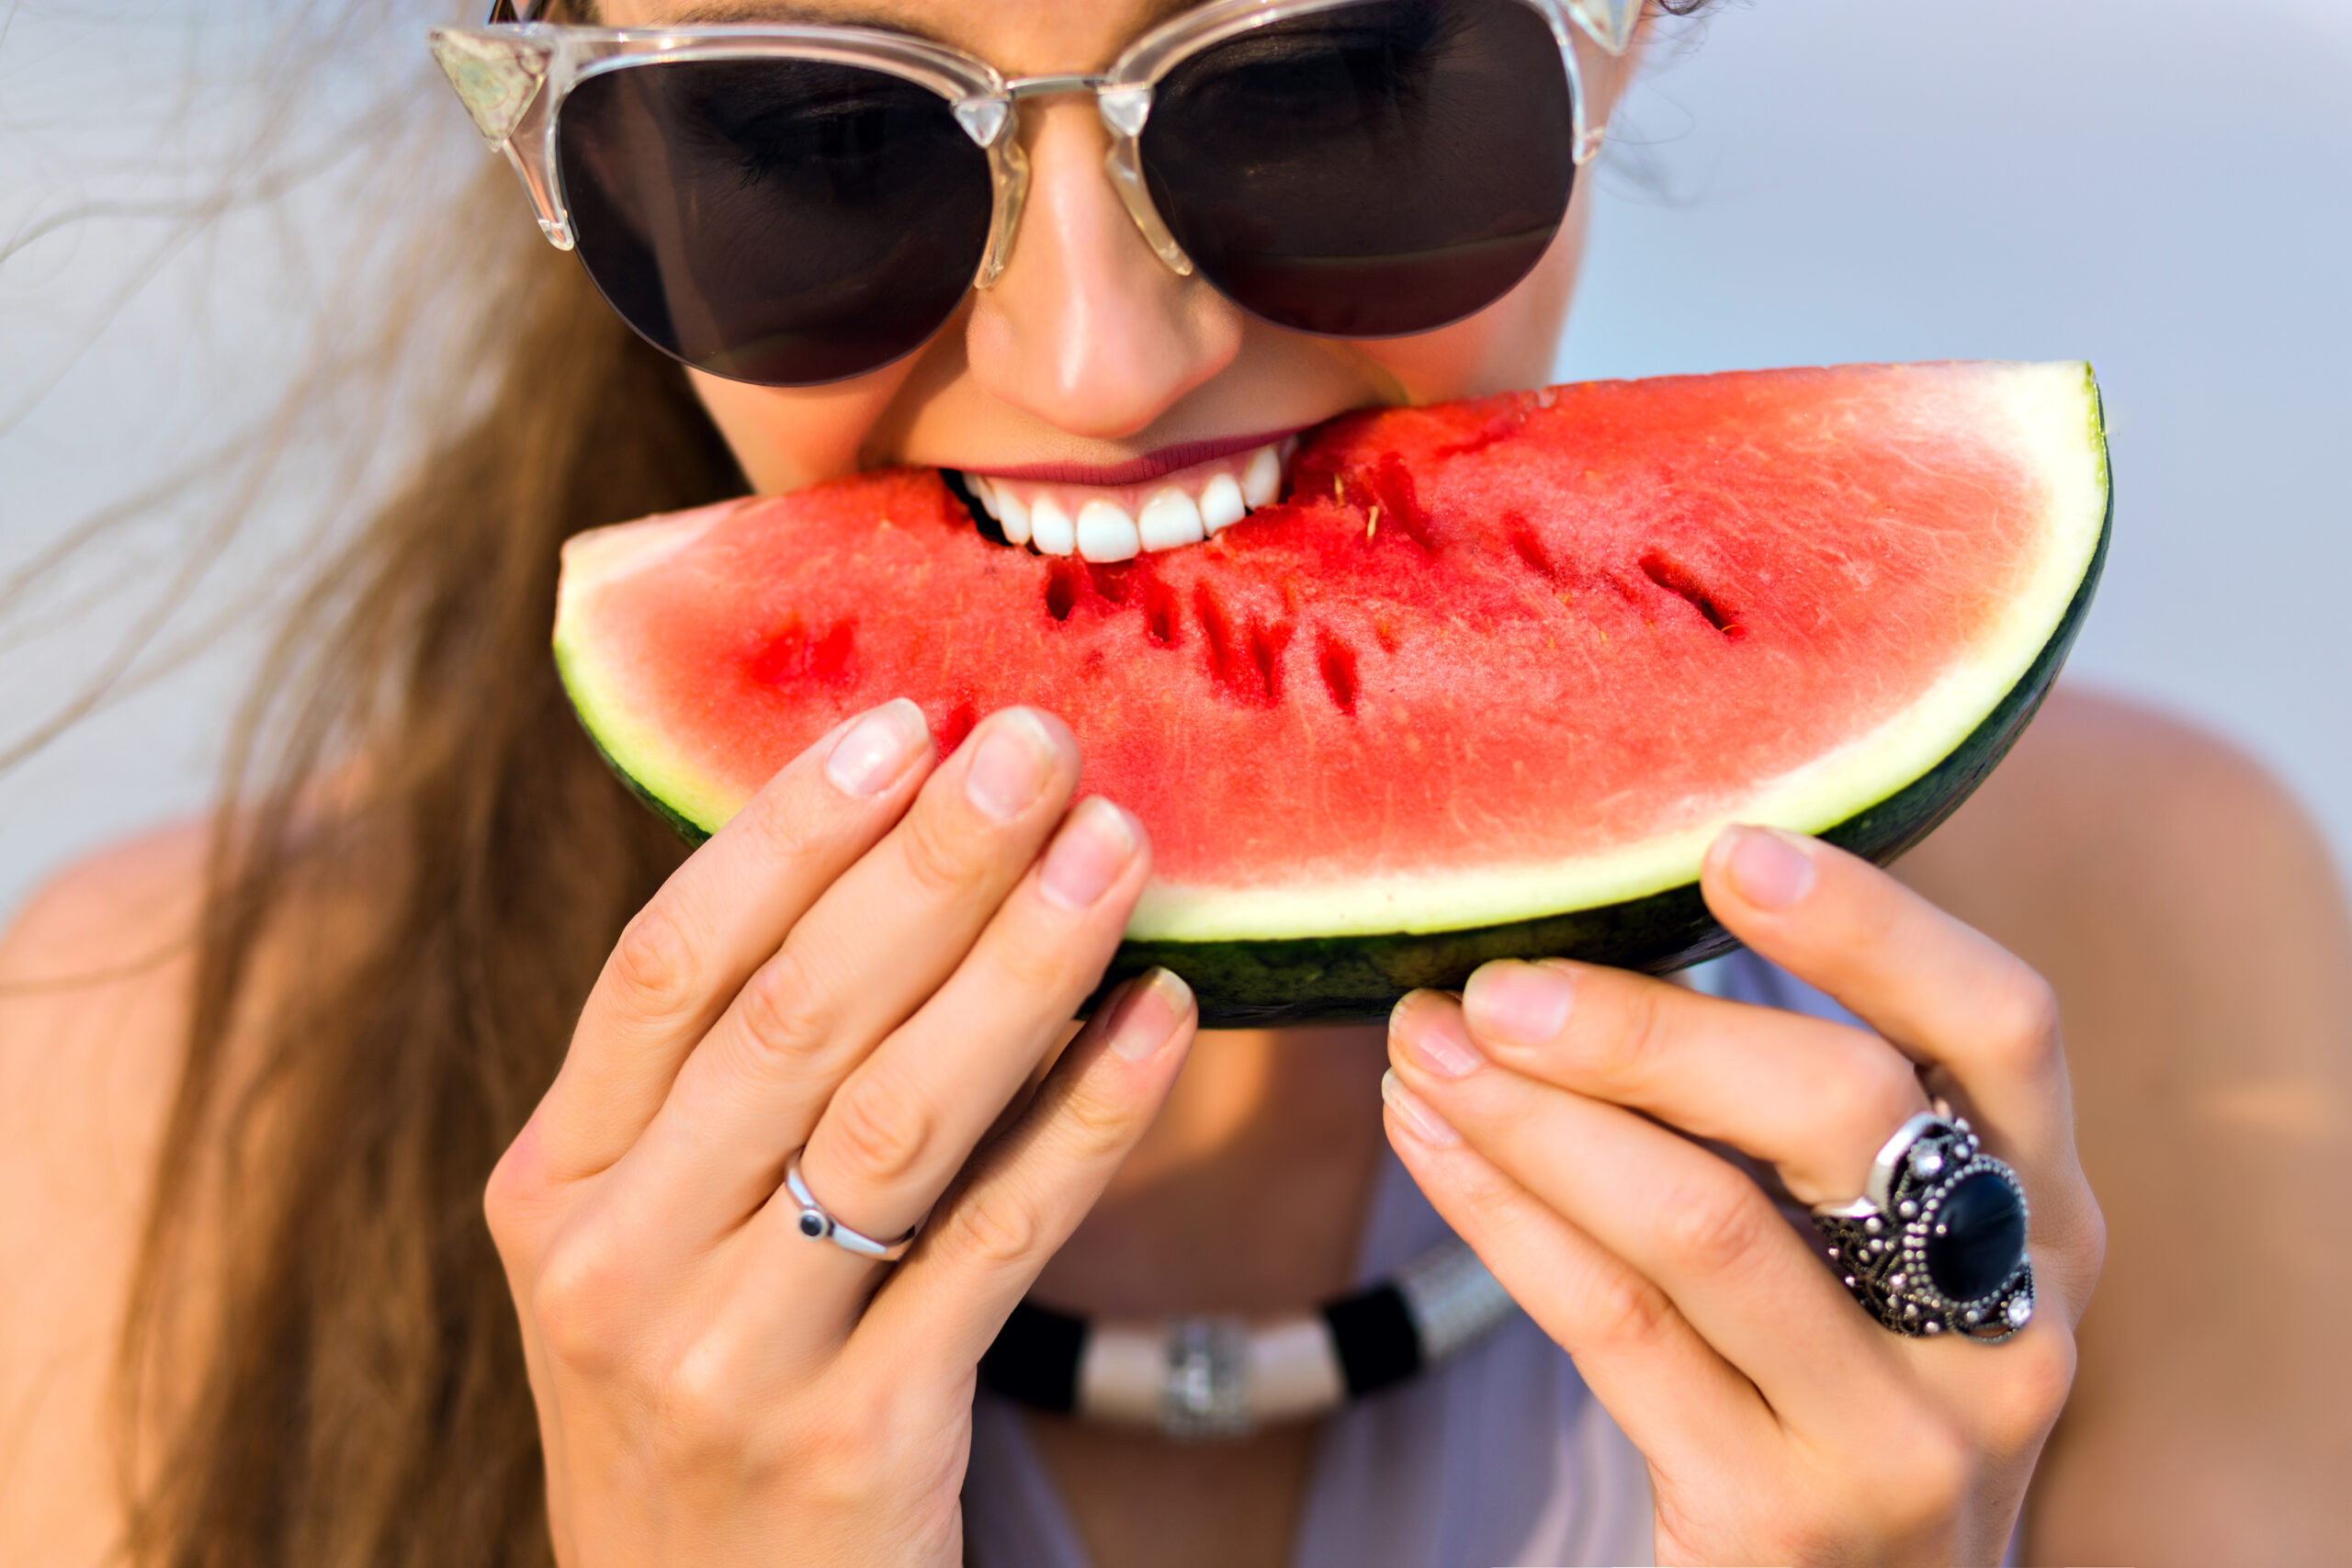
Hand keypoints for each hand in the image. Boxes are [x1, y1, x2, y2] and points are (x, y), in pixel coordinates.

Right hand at [485, 701, 1196, 1566]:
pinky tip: (1160, 1021)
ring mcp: (728, 1361)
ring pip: (897, 1117)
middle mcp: (614, 1268)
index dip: (787, 833)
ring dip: (1021, 966)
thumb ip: (718, 1085)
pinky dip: (1088, 1118)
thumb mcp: (648, 1244)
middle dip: (929, 866)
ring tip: (1116, 849)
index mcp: (548, 1189)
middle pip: (791, 1020)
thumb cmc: (705, 1388)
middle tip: (1042, 748)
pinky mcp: (857, 1439)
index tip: (904, 722)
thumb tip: (891, 854)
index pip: (666, 966)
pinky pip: (996, 1243)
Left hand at [1381, 826, 2104, 1564]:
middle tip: (1495, 983)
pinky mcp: (1780, 1515)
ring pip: (1699, 1218)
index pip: (2004, 1029)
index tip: (1728, 847)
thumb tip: (1606, 934)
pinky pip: (1613, 1325)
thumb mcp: (1889, 1263)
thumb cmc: (1839, 1392)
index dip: (1875, 926)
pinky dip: (1502, 1213)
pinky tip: (1431, 1141)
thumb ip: (1818, 1125)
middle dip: (1644, 1026)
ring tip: (1424, 1045)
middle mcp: (2007, 1324)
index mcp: (2045, 1221)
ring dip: (1535, 1114)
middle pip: (1839, 1109)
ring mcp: (1902, 1436)